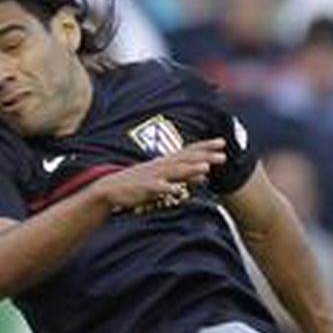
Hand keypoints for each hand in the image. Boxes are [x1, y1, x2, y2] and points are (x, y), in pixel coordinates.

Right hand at [94, 138, 225, 212]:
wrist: (109, 189)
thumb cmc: (138, 185)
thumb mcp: (165, 178)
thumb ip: (185, 177)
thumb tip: (206, 175)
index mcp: (166, 162)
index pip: (189, 152)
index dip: (205, 147)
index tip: (222, 142)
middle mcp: (162, 166)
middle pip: (186, 160)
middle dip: (204, 157)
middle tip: (223, 156)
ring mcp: (153, 176)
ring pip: (174, 171)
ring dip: (190, 169)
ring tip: (206, 168)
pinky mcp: (144, 188)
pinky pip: (157, 188)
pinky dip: (167, 188)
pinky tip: (176, 189)